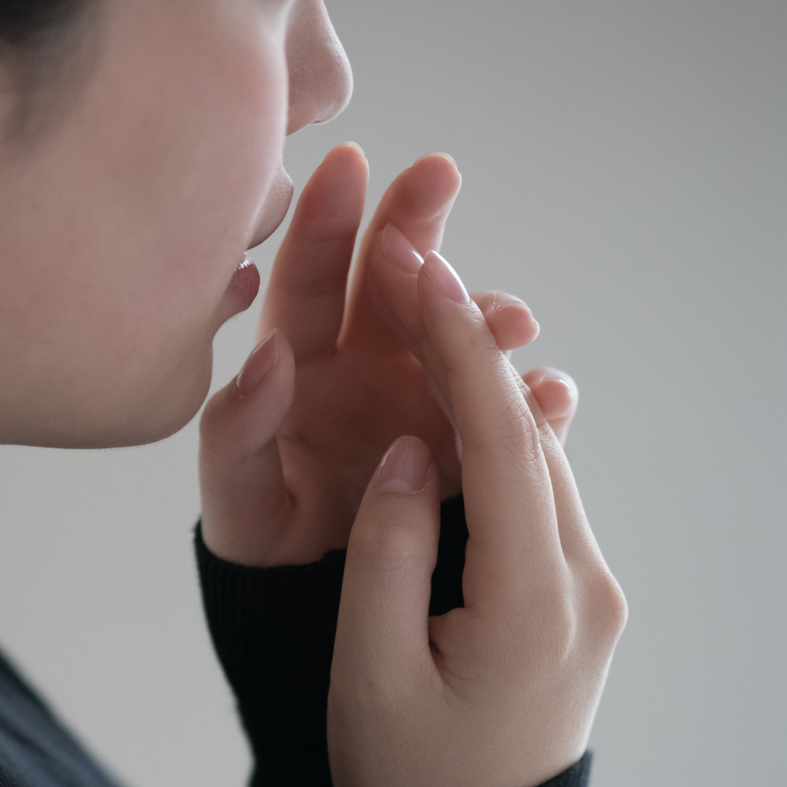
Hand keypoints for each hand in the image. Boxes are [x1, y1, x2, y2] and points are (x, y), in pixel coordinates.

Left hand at [199, 143, 574, 566]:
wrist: (313, 623)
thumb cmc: (264, 551)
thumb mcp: (237, 500)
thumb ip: (237, 430)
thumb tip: (269, 356)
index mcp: (303, 365)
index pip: (313, 277)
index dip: (330, 219)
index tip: (350, 163)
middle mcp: (368, 368)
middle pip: (395, 281)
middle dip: (418, 223)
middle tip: (441, 173)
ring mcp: (427, 402)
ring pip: (460, 337)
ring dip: (484, 319)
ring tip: (509, 320)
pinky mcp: (475, 448)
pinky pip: (511, 412)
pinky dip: (535, 403)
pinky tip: (549, 397)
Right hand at [327, 242, 626, 786]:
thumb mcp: (371, 672)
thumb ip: (387, 551)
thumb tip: (404, 450)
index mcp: (537, 603)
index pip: (504, 440)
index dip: (456, 346)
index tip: (415, 264)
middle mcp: (586, 586)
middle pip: (530, 435)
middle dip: (467, 344)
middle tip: (404, 254)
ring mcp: (592, 595)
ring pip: (536, 461)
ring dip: (479, 389)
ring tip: (418, 307)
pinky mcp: (577, 604)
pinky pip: (534, 500)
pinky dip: (492, 444)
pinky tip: (448, 403)